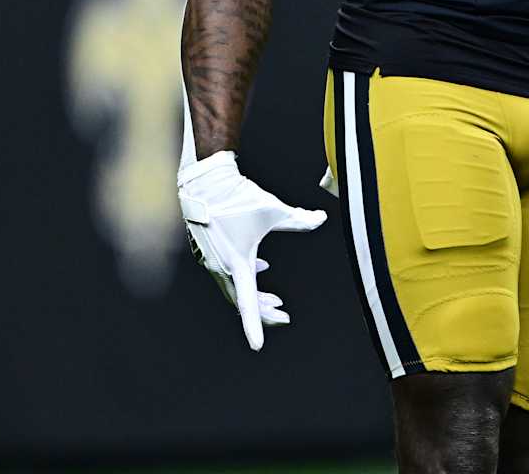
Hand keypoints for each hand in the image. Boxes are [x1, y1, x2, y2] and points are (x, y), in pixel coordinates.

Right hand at [177, 151, 326, 350]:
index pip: (247, 303)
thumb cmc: (238, 195)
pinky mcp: (209, 251)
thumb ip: (299, 219)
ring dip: (255, 296)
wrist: (205, 182)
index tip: (258, 346)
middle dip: (264, 312)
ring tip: (276, 301)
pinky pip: (228, 273)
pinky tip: (262, 268)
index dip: (255, 325)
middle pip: (242, 300)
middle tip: (284, 317)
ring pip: (234, 288)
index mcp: (237, 263)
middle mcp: (221, 267)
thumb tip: (322, 219)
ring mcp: (212, 260)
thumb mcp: (274, 209)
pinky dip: (245, 278)